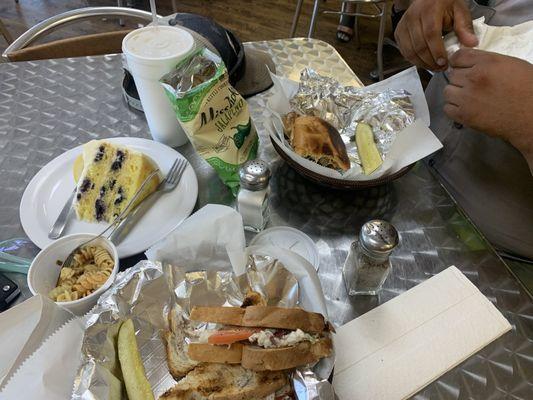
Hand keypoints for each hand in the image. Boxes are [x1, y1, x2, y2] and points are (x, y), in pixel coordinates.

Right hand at [394, 0, 477, 70]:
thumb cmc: (445, 4)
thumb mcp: (459, 10)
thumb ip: (464, 27)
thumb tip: (471, 44)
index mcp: (429, 9)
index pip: (430, 34)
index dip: (436, 51)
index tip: (444, 62)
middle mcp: (412, 17)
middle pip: (419, 45)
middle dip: (430, 61)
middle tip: (441, 67)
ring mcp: (403, 25)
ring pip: (409, 51)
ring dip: (421, 63)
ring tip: (434, 66)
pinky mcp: (398, 32)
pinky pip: (404, 51)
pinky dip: (413, 60)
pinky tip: (424, 61)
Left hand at [444, 49, 532, 167]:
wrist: (531, 115)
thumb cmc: (527, 88)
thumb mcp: (510, 65)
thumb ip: (487, 62)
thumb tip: (468, 64)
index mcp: (487, 63)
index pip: (458, 56)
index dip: (458, 62)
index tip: (460, 67)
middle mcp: (474, 78)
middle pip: (452, 74)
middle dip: (460, 79)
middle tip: (470, 85)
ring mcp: (467, 98)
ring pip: (447, 91)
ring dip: (455, 93)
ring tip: (467, 97)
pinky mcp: (464, 115)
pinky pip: (447, 108)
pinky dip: (454, 108)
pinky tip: (465, 108)